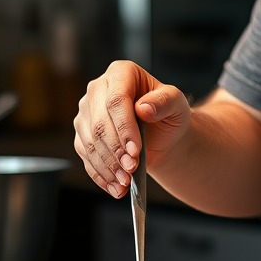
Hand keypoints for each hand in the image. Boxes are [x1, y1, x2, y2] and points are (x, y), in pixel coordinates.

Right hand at [73, 59, 189, 197]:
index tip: (136, 149)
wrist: (163, 134)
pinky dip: (100, 174)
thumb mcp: (177, 104)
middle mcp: (98, 89)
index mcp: (121, 73)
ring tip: (125, 181)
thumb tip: (143, 107)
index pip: (116, 100)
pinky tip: (114, 187)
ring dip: (107, 165)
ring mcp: (86, 113)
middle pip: (98, 123)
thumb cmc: (170, 114)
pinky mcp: (83, 135)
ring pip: (89, 142)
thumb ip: (165, 101)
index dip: (124, 127)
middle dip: (115, 150)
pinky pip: (86, 157)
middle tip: (131, 169)